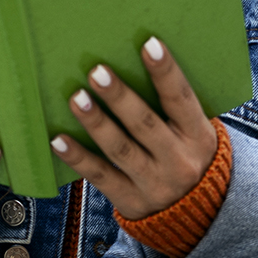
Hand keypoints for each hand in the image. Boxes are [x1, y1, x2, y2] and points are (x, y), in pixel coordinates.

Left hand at [50, 36, 217, 219]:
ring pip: (120, 150)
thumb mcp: (195, 132)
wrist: (199, 213)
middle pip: (145, 124)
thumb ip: (174, 106)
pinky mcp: (131, 201)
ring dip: (96, 122)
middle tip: (97, 71)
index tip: (149, 43)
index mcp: (199, 136)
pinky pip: (101, 177)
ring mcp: (154, 184)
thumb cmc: (189, 154)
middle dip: (120, 97)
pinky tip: (58, 140)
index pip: (181, 99)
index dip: (166, 72)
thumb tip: (136, 59)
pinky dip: (78, 158)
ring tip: (76, 98)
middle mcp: (179, 161)